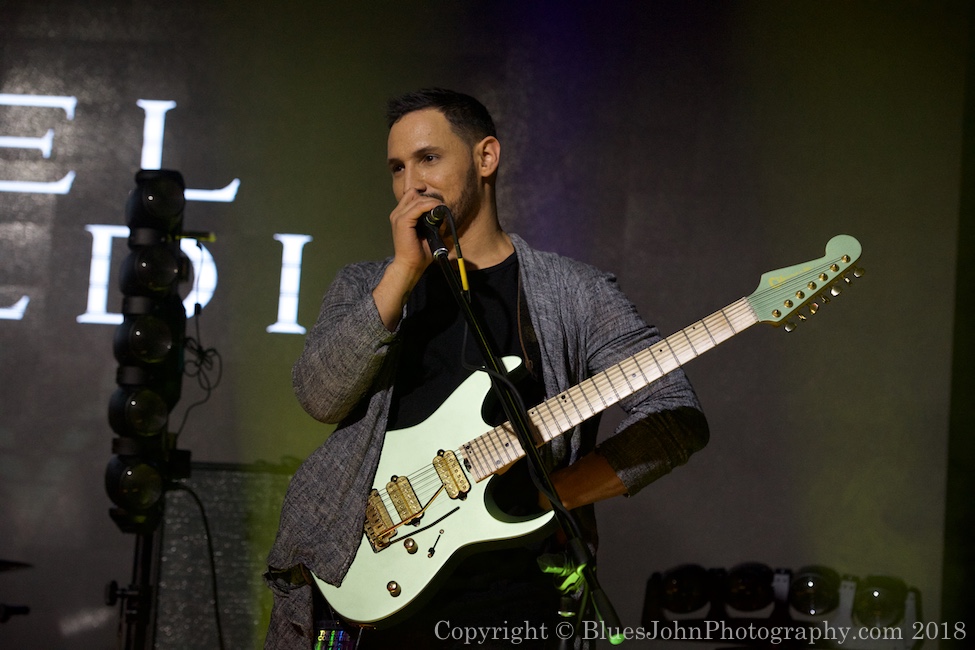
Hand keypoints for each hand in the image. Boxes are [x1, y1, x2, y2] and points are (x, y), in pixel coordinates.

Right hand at [372, 189, 443, 329]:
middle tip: (440, 205)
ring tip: (441, 207)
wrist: (410, 265)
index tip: (436, 200)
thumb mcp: (427, 232)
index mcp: (401, 216)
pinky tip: (437, 208)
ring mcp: (398, 217)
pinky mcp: (402, 222)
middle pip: (413, 193)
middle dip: (428, 197)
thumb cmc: (418, 252)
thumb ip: (430, 221)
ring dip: (430, 201)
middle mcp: (397, 214)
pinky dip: (429, 205)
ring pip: (416, 198)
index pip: (411, 195)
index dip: (423, 194)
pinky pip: (417, 207)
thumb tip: (441, 212)